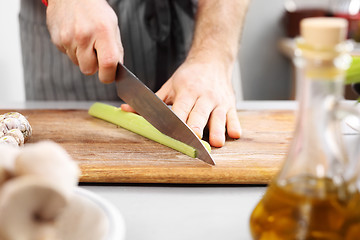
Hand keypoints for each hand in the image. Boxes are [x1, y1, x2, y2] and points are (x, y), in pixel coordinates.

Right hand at [46, 0, 122, 82]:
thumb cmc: (95, 10)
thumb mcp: (112, 26)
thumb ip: (115, 49)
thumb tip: (115, 71)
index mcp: (103, 32)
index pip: (108, 64)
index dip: (109, 75)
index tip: (109, 76)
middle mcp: (84, 36)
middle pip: (89, 70)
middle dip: (94, 66)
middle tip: (96, 53)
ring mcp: (68, 38)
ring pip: (78, 63)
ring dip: (83, 57)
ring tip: (85, 40)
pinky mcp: (56, 39)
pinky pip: (67, 55)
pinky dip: (73, 50)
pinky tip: (75, 36)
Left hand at [122, 58, 241, 146]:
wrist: (212, 60)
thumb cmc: (189, 77)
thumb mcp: (169, 86)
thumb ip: (151, 101)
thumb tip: (126, 109)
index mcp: (186, 91)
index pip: (180, 109)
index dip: (176, 122)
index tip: (172, 133)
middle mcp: (203, 96)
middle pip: (199, 114)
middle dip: (197, 127)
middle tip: (195, 140)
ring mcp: (218, 100)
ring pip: (218, 117)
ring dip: (218, 130)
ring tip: (217, 143)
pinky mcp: (230, 104)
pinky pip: (234, 116)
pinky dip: (234, 125)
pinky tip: (234, 134)